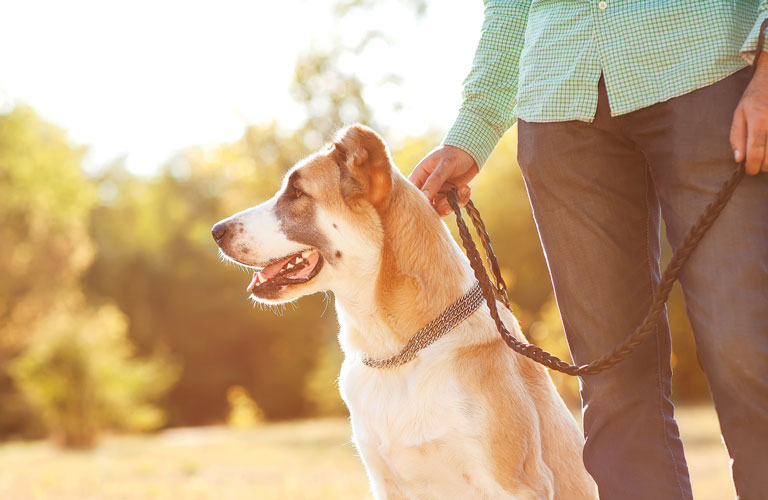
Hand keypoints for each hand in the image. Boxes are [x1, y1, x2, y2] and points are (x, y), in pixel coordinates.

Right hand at [409, 145, 478, 215]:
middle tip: (450, 203)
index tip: (433, 204)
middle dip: (440, 207)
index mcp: (419, 177)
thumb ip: (434, 182)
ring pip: (441, 208)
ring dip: (453, 203)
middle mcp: (426, 187)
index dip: (420, 204)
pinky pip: (453, 205)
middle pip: (427, 206)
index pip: (413, 195)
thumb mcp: (444, 165)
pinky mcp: (448, 196)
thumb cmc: (453, 154)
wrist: (469, 152)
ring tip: (463, 189)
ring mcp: (437, 193)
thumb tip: (424, 197)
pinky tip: (466, 188)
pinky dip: (461, 200)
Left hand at [731, 54, 767, 174]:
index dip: (752, 166)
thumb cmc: (755, 98)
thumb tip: (739, 159)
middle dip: (763, 166)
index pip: (756, 150)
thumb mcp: (739, 114)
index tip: (749, 171)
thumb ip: (736, 137)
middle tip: (757, 165)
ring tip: (765, 158)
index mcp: (758, 120)